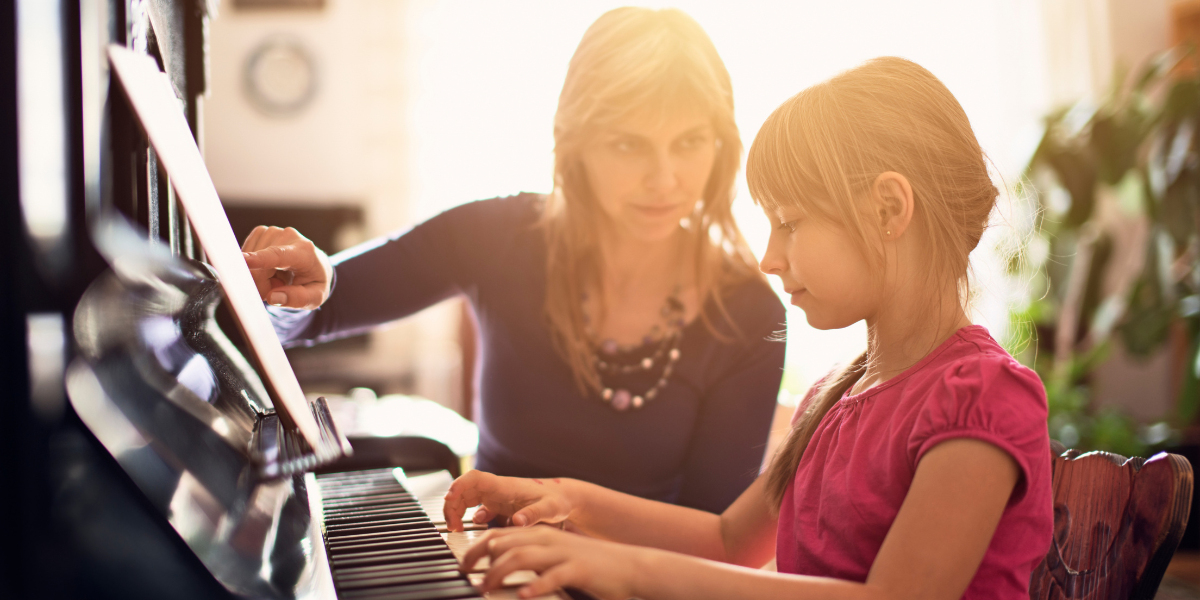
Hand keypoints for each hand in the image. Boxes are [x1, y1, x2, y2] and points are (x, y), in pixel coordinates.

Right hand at [240, 226, 332, 309]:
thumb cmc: (314, 282)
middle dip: (263, 286)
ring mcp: (273, 231)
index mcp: (304, 251)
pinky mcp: (261, 232)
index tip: (243, 260)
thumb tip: (272, 297)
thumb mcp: (315, 297)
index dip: (260, 259)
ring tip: (277, 276)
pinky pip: (246, 257)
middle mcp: (288, 236)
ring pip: (249, 263)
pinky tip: (269, 268)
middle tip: (279, 287)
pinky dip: (254, 267)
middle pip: (258, 268)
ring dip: (259, 277)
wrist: (315, 264)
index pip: (279, 256)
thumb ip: (298, 299)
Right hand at [443, 471, 574, 532]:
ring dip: (458, 511)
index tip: (448, 499)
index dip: (458, 486)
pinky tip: (474, 528)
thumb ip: (533, 515)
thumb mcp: (549, 509)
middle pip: (465, 489)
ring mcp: (497, 496)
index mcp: (505, 487)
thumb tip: (516, 522)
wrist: (565, 498)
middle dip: (452, 505)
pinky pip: (477, 507)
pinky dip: (470, 516)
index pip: (474, 479)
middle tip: (452, 527)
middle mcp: (497, 489)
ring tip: (457, 529)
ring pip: (468, 498)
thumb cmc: (558, 501)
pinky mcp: (500, 504)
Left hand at [463, 526, 645, 599]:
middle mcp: (548, 540)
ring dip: (498, 573)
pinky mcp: (578, 570)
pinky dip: (535, 586)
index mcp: (541, 535)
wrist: (629, 566)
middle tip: (465, 576)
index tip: (463, 565)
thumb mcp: (556, 556)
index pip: (500, 535)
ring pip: (522, 557)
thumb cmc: (589, 565)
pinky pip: (552, 576)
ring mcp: (563, 553)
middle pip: (504, 543)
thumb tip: (500, 564)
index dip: (476, 548)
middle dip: (479, 559)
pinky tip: (522, 595)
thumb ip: (531, 557)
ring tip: (485, 588)